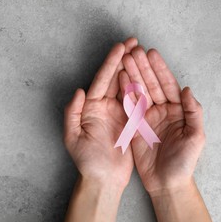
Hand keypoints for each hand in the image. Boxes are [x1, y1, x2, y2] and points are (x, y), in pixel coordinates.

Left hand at [63, 38, 137, 188]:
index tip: (121, 47)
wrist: (104, 179)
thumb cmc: (87, 162)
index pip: (101, 80)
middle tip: (134, 42)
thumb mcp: (73, 139)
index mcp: (90, 107)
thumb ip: (73, 114)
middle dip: (124, 59)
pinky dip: (141, 86)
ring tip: (141, 52)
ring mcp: (118, 112)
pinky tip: (147, 74)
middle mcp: (103, 106)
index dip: (111, 63)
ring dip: (133, 68)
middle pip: (114, 77)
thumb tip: (79, 91)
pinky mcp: (130, 120)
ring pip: (126, 85)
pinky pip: (136, 100)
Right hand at [119, 47, 204, 192]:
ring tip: (124, 59)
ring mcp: (148, 117)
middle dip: (143, 67)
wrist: (167, 183)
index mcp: (178, 110)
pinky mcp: (136, 125)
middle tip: (133, 50)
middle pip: (152, 85)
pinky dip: (125, 92)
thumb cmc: (185, 162)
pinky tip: (120, 79)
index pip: (168, 85)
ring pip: (140, 92)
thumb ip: (194, 112)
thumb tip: (188, 89)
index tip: (151, 53)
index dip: (160, 69)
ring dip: (133, 75)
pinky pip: (130, 106)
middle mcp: (163, 110)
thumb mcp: (196, 137)